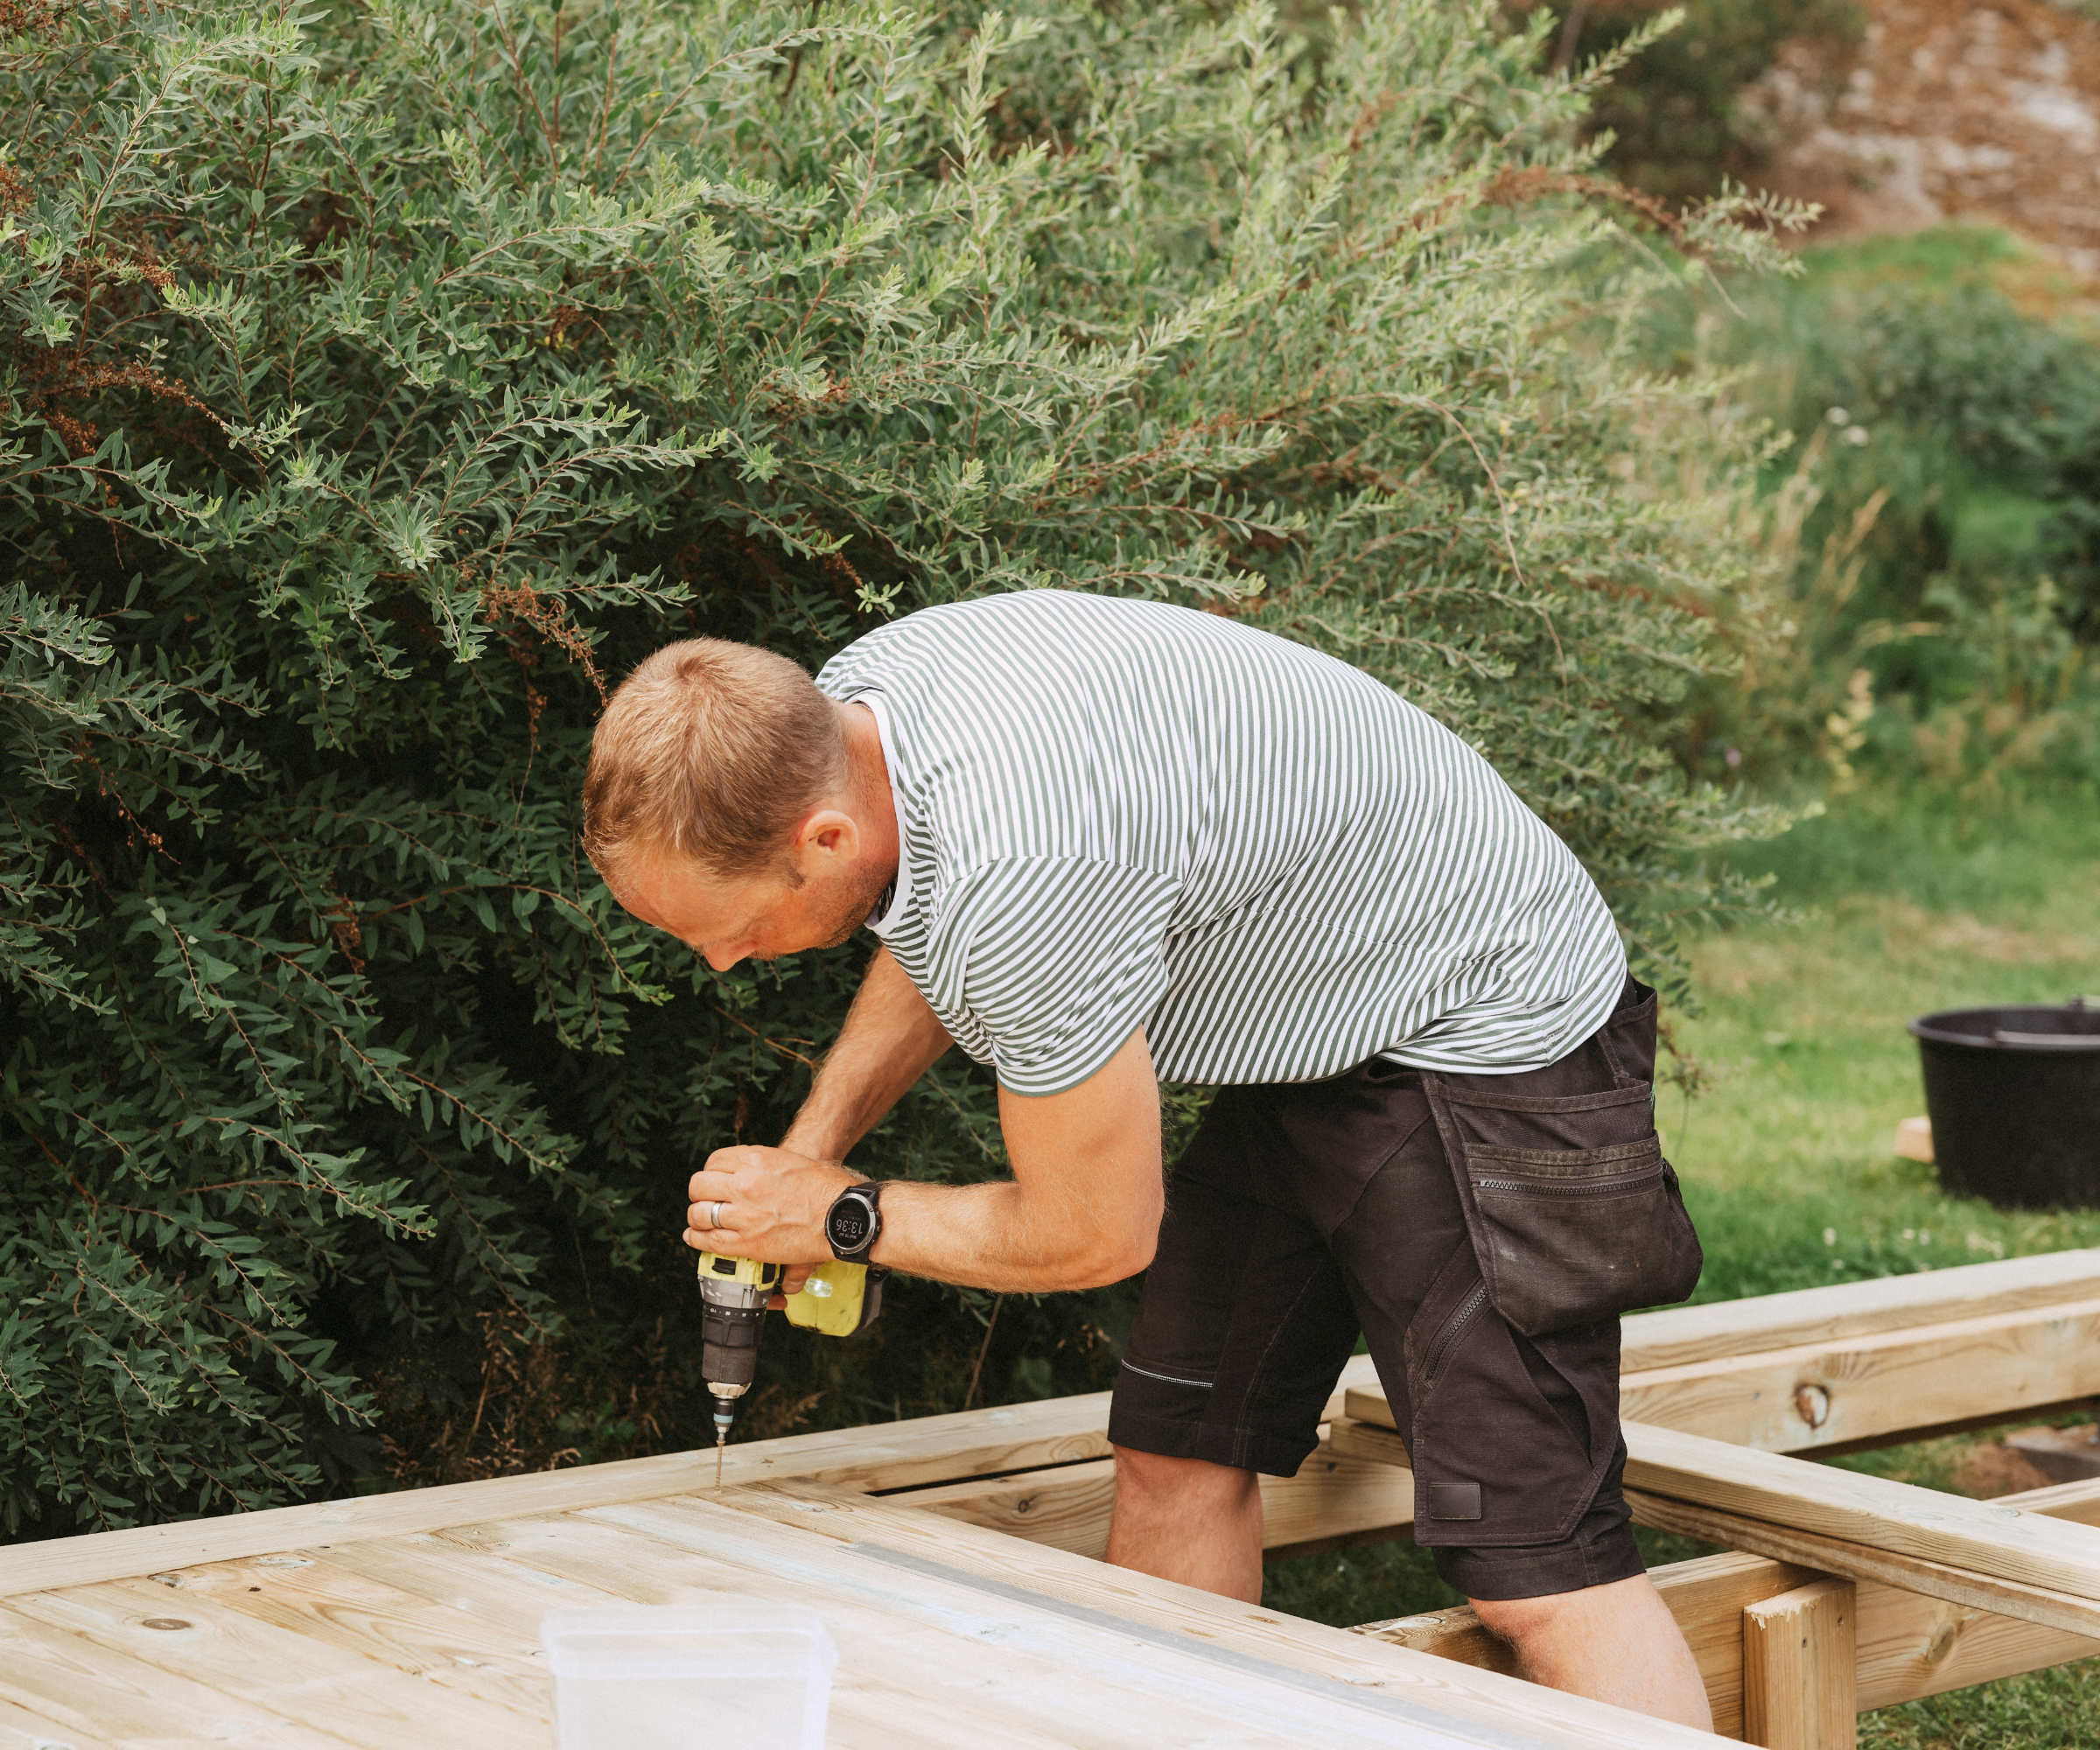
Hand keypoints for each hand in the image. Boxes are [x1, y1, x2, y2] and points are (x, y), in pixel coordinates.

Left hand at [687, 1145, 858, 1300]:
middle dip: (700, 1193)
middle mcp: (746, 1185)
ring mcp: (746, 1215)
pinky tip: (696, 1237)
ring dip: (697, 1217)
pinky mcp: (749, 1242)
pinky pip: (709, 1241)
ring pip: (699, 1213)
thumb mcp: (790, 1161)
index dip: (711, 1173)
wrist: (843, 1215)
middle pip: (700, 1185)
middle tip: (706, 1200)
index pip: (714, 1161)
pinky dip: (697, 1239)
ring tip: (702, 1220)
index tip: (715, 1181)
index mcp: (756, 1160)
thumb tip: (744, 1173)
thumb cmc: (825, 1188)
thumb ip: (762, 1165)